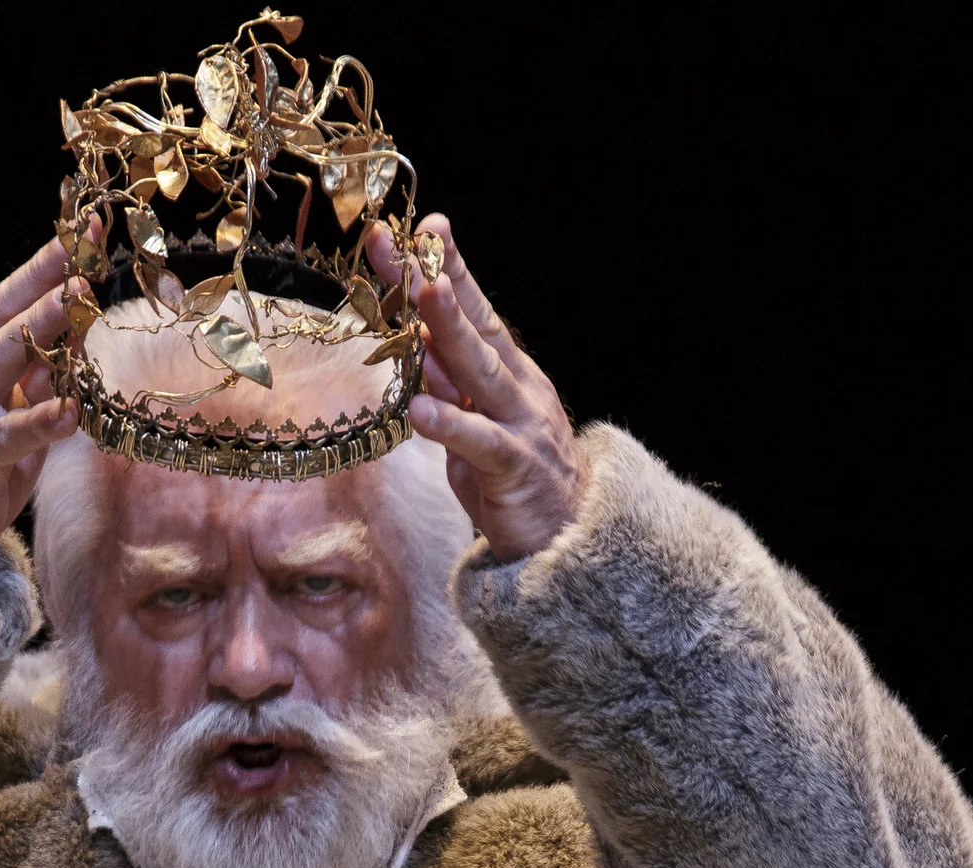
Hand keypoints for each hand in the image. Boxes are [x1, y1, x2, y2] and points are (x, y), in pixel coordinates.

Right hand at [0, 233, 90, 607]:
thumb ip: (35, 386)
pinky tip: (73, 410)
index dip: (40, 270)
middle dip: (43, 278)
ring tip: (79, 301)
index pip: (2, 306)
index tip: (81, 238)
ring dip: (40, 327)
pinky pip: (8, 435)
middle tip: (85, 247)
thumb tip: (75, 345)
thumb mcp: (9, 424)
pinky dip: (41, 420)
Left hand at [367, 214, 586, 558]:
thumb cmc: (512, 475)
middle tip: (404, 244)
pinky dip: (448, 425)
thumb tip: (413, 342)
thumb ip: (447, 385)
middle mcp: (516, 387)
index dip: (452, 267)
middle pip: (472, 328)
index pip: (476, 311)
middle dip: (435, 283)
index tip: (424, 226)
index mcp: (507, 372)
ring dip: (450, 331)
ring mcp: (519, 424)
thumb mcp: (472, 421)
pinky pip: (479, 442)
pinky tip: (417, 409)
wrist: (568, 535)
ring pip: (481, 372)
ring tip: (423, 295)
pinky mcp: (514, 468)